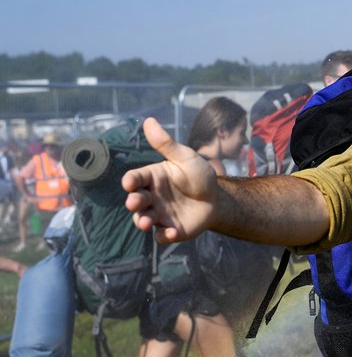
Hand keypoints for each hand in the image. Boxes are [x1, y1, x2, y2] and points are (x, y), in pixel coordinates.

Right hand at [121, 117, 218, 243]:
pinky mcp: (169, 229)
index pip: (135, 178)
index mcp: (152, 178)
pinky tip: (173, 232)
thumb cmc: (199, 175)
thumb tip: (149, 120)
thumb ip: (167, 144)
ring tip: (146, 222)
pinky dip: (164, 236)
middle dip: (133, 202)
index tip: (129, 183)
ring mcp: (158, 214)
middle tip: (135, 203)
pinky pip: (161, 236)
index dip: (130, 181)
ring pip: (142, 219)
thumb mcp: (185, 158)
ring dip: (142, 222)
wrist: (218, 199)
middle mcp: (151, 197)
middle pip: (135, 200)